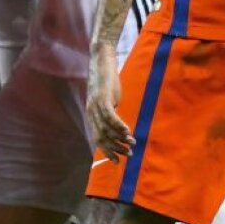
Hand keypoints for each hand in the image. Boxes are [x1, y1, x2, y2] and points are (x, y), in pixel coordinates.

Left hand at [86, 44, 134, 162]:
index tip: (118, 161)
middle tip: (129, 154)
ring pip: (106, 128)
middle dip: (116, 148)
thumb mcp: (107, 102)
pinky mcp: (103, 97)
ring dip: (120, 138)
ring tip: (132, 143)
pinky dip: (119, 126)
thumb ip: (109, 115)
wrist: (102, 62)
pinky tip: (128, 132)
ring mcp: (96, 105)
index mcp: (91, 115)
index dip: (107, 151)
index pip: (97, 139)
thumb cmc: (106, 83)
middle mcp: (91, 112)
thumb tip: (118, 130)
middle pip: (101, 137)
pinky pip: (110, 116)